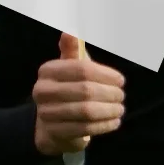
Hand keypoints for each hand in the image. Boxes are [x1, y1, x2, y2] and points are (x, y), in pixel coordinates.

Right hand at [33, 33, 124, 155]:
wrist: (50, 124)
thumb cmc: (67, 88)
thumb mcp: (70, 67)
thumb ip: (72, 49)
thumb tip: (71, 30)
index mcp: (47, 71)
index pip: (82, 69)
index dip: (105, 74)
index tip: (121, 80)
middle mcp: (42, 91)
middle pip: (85, 91)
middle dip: (109, 94)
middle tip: (121, 96)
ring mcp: (46, 113)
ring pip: (87, 111)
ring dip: (109, 110)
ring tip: (119, 109)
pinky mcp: (54, 133)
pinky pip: (85, 128)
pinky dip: (104, 125)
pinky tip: (114, 121)